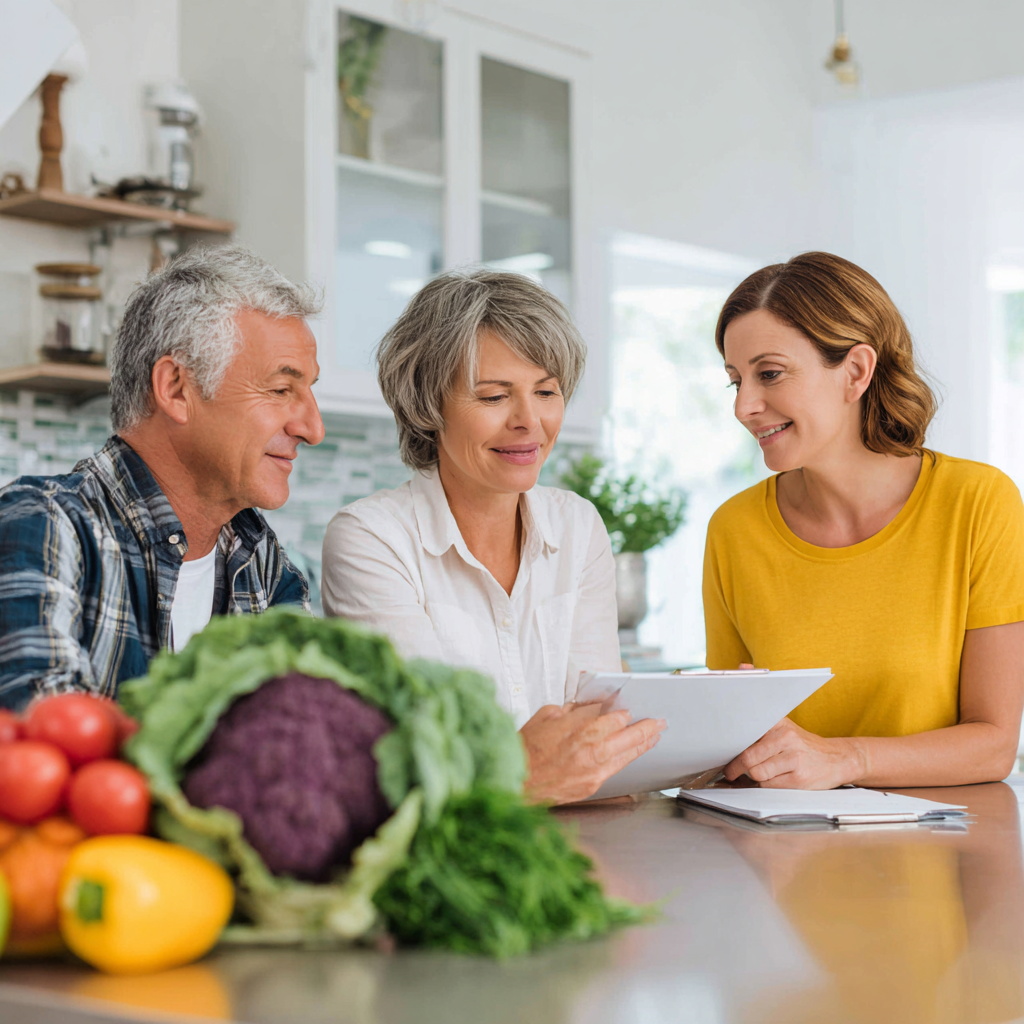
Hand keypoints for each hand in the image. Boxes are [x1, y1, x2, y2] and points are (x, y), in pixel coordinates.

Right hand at [520, 703, 665, 804]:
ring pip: (628, 755)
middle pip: (629, 735)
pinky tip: (632, 754)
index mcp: (580, 729)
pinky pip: (616, 770)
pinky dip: (627, 759)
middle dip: (646, 727)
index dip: (623, 711)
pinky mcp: (591, 786)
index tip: (628, 709)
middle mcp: (591, 750)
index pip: (614, 716)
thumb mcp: (546, 716)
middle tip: (658, 721)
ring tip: (655, 736)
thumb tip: (590, 706)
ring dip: (643, 744)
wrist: (515, 782)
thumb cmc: (526, 748)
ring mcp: (593, 771)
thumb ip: (572, 710)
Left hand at [723, 717, 866, 789]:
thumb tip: (733, 717)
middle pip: (748, 757)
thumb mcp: (784, 728)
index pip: (746, 730)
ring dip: (753, 778)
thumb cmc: (803, 745)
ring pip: (757, 774)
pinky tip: (772, 780)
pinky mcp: (799, 779)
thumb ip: (760, 726)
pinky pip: (770, 786)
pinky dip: (766, 786)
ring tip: (756, 774)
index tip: (717, 749)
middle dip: (735, 767)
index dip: (729, 743)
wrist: (838, 758)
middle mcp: (786, 737)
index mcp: (778, 722)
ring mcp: (794, 759)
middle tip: (729, 772)